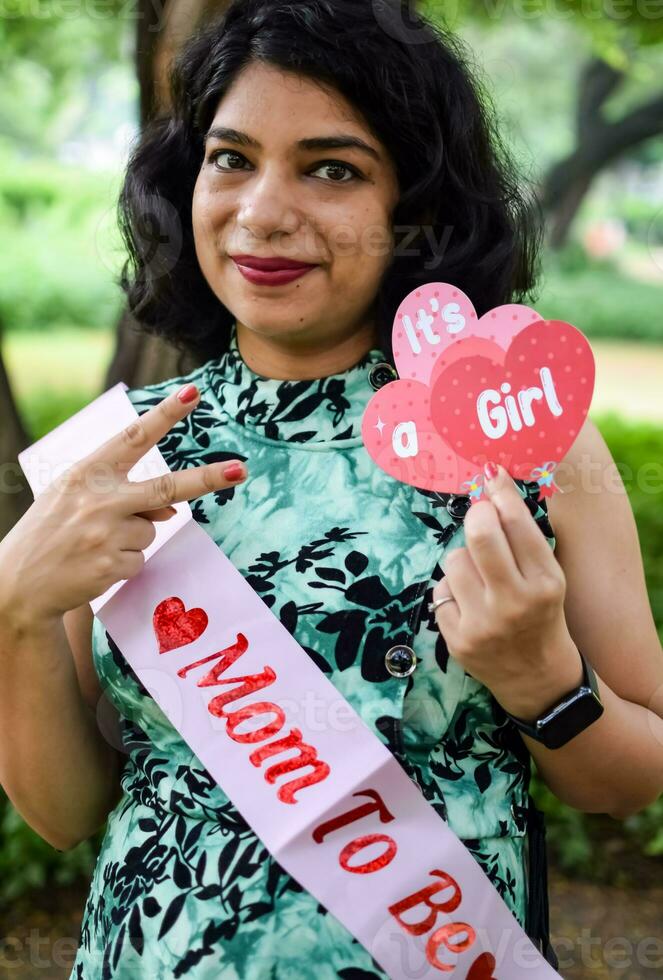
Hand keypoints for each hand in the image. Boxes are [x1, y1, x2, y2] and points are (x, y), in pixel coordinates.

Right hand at [0, 383, 248, 625]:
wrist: (18, 584)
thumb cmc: (50, 532)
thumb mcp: (75, 498)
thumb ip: (122, 494)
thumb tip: (170, 512)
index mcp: (87, 473)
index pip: (133, 438)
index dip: (165, 416)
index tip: (193, 395)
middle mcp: (98, 500)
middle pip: (166, 488)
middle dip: (207, 479)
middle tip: (240, 470)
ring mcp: (105, 534)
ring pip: (153, 530)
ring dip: (133, 538)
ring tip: (95, 544)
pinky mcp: (111, 566)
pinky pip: (140, 559)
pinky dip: (124, 563)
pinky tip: (95, 564)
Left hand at [432, 461, 583, 720]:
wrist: (538, 678)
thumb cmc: (541, 614)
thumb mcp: (547, 578)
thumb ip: (521, 538)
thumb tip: (491, 484)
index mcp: (545, 583)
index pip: (516, 523)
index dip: (499, 493)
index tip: (490, 477)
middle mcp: (515, 603)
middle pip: (480, 535)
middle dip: (476, 516)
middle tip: (479, 516)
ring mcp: (484, 624)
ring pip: (453, 560)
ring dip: (462, 559)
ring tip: (478, 576)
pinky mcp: (457, 640)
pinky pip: (440, 591)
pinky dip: (452, 590)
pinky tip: (469, 604)